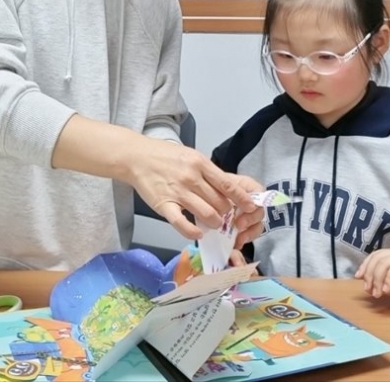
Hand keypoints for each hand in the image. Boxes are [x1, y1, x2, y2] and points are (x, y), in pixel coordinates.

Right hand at [128, 142, 263, 249]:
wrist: (138, 156)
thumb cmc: (166, 156)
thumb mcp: (191, 156)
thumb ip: (207, 173)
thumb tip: (226, 190)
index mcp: (200, 163)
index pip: (227, 185)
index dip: (241, 198)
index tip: (251, 207)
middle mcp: (191, 177)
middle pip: (219, 202)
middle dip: (227, 214)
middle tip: (228, 219)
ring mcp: (178, 192)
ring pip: (206, 214)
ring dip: (215, 223)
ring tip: (215, 225)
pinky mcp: (164, 206)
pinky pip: (182, 224)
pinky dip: (193, 233)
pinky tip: (198, 234)